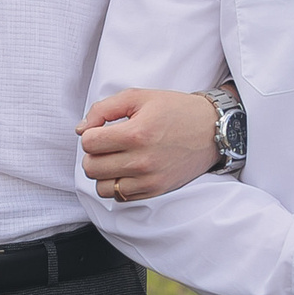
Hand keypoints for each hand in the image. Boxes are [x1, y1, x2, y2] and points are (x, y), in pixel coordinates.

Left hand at [77, 88, 220, 201]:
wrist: (211, 130)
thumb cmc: (175, 110)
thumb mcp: (138, 97)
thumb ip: (103, 109)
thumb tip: (81, 130)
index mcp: (136, 134)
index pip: (89, 143)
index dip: (90, 133)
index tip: (102, 130)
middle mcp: (142, 161)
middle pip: (91, 168)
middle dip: (93, 154)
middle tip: (107, 144)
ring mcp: (149, 180)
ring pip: (102, 188)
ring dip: (103, 173)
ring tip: (116, 158)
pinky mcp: (156, 191)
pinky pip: (120, 197)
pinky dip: (117, 185)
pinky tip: (128, 170)